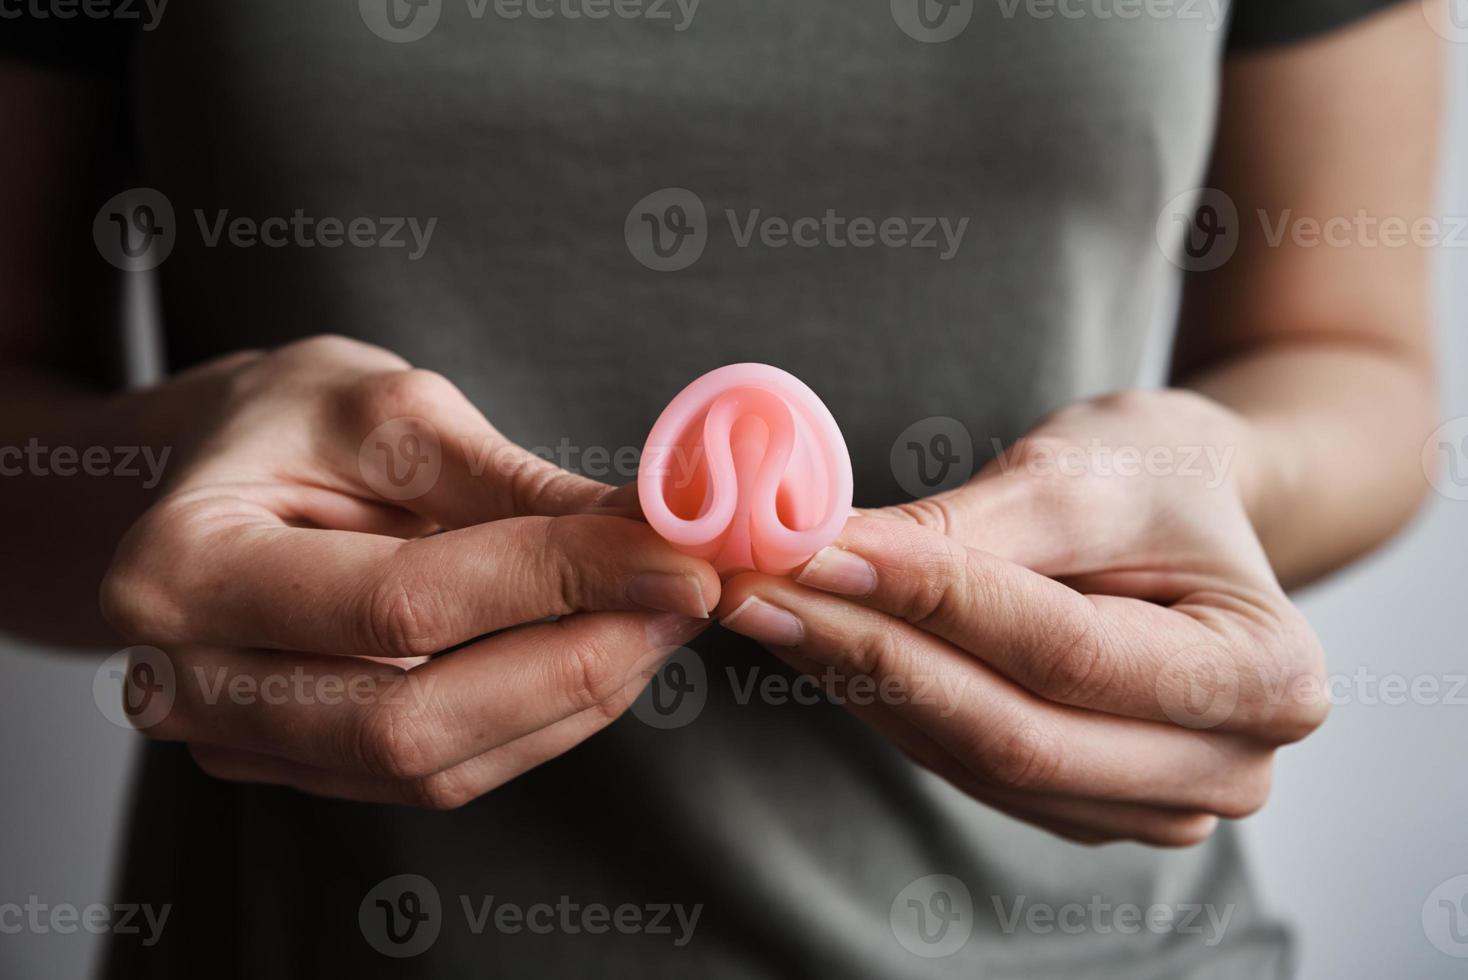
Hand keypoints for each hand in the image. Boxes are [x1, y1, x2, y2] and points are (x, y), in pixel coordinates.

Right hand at [101, 335, 718, 807]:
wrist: (203, 476)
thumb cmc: (288, 423)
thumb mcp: (393, 414)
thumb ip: (517, 487)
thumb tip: (656, 532)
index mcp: (188, 567)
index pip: (405, 602)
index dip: (559, 583)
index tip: (677, 558)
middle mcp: (190, 680)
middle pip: (411, 722)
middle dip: (576, 666)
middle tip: (683, 605)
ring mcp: (238, 741)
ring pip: (433, 766)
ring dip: (571, 702)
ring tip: (656, 625)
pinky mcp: (296, 767)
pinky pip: (434, 775)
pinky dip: (534, 723)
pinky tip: (598, 659)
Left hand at [718, 389, 1327, 845]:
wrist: (1191, 510)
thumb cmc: (1156, 473)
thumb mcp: (1080, 473)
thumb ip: (962, 529)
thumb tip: (819, 552)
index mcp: (1265, 675)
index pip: (1065, 650)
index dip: (931, 602)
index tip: (815, 550)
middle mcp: (1225, 767)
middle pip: (1014, 730)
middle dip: (871, 654)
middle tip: (753, 589)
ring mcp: (1153, 803)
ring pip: (974, 758)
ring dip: (857, 681)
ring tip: (765, 605)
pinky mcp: (1081, 802)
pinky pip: (963, 765)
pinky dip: (882, 703)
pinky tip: (814, 644)